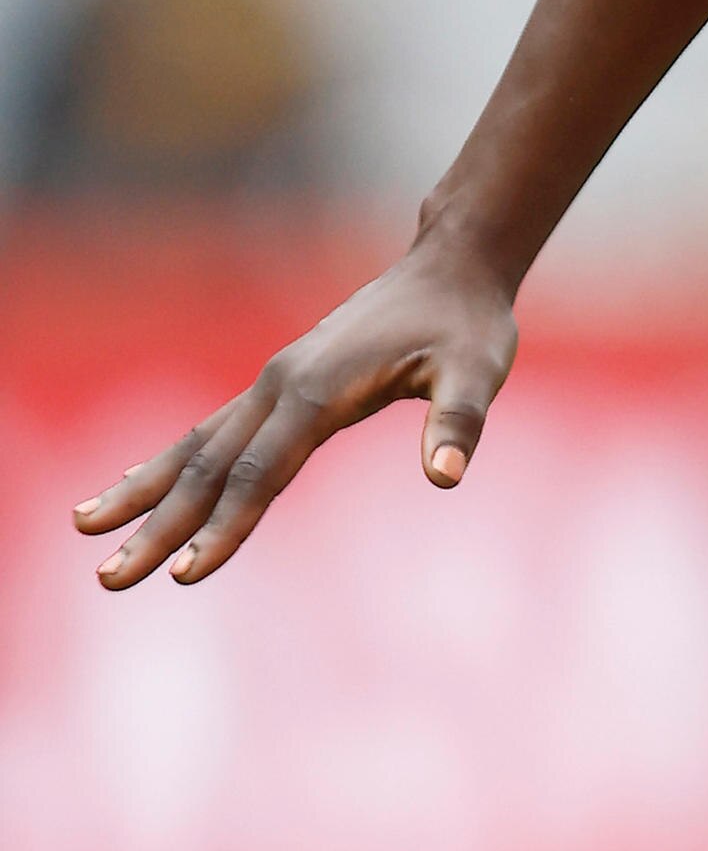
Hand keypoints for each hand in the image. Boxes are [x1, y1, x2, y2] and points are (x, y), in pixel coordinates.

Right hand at [72, 229, 521, 587]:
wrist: (447, 270)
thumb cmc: (466, 326)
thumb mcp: (478, 371)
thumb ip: (459, 423)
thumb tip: (446, 474)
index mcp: (317, 390)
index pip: (261, 473)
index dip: (225, 526)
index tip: (186, 573)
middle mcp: (278, 386)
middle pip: (208, 468)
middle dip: (156, 527)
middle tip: (109, 579)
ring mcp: (271, 384)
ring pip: (193, 448)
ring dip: (141, 494)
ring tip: (86, 528)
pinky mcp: (276, 387)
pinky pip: (210, 433)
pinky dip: (167, 465)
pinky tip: (134, 490)